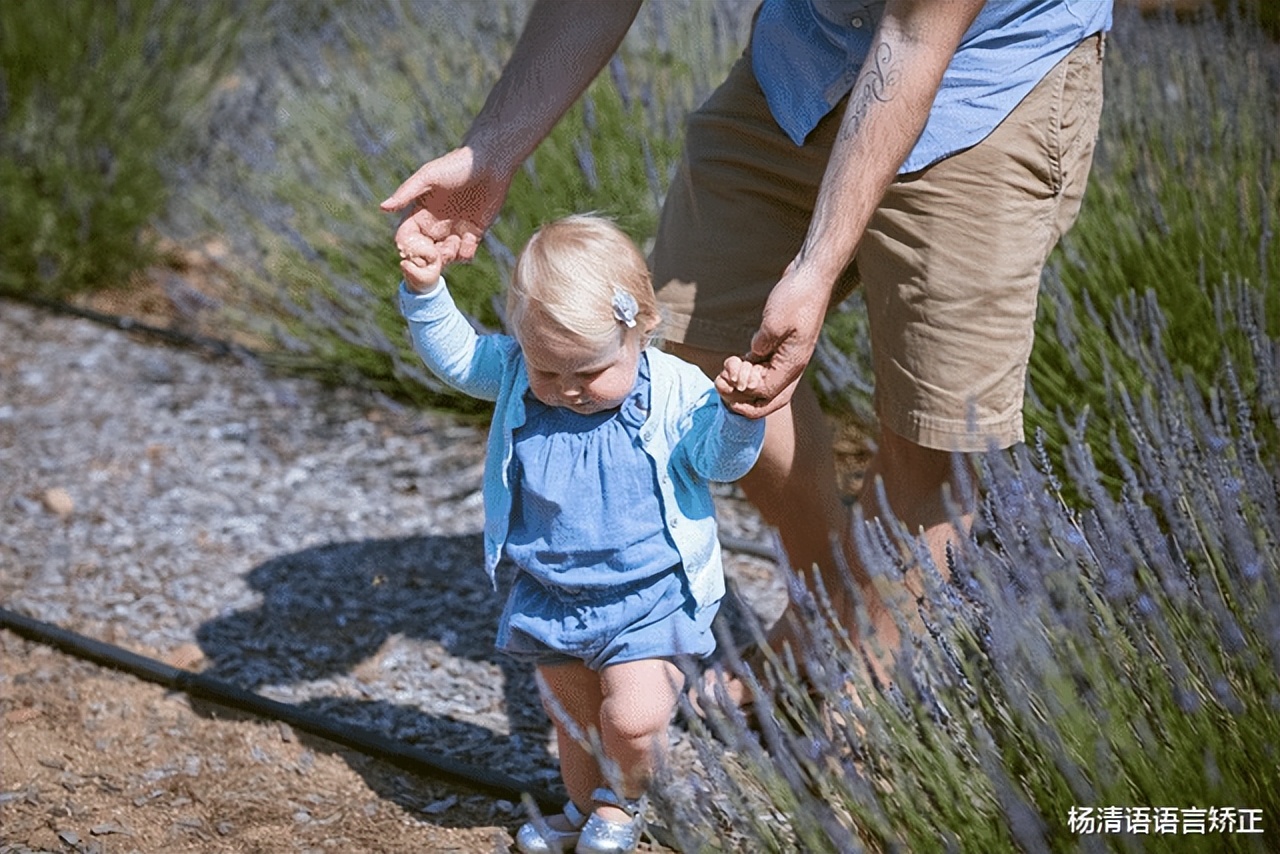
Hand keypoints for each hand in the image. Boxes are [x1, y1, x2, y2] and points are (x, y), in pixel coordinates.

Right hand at [380, 146, 511, 286]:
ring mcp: (454, 231)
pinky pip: (466, 255)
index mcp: (419, 214)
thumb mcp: (428, 176)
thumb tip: (382, 207)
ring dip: (449, 256)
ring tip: (456, 240)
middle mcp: (434, 226)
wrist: (489, 163)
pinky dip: (466, 253)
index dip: (410, 248)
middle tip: (439, 253)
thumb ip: (406, 193)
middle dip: (430, 258)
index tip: (419, 250)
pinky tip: (469, 238)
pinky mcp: (473, 234)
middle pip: (425, 253)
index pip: (407, 238)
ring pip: (445, 258)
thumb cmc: (455, 165)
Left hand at [720, 264, 828, 417]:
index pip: (767, 393)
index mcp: (793, 363)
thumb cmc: (797, 296)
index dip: (743, 393)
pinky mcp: (781, 346)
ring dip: (742, 384)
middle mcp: (792, 365)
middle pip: (768, 398)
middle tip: (719, 385)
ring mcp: (787, 357)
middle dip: (742, 399)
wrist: (811, 276)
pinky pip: (763, 368)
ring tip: (721, 375)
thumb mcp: (775, 321)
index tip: (725, 381)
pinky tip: (733, 362)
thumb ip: (761, 344)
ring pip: (764, 384)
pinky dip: (747, 370)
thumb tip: (751, 357)